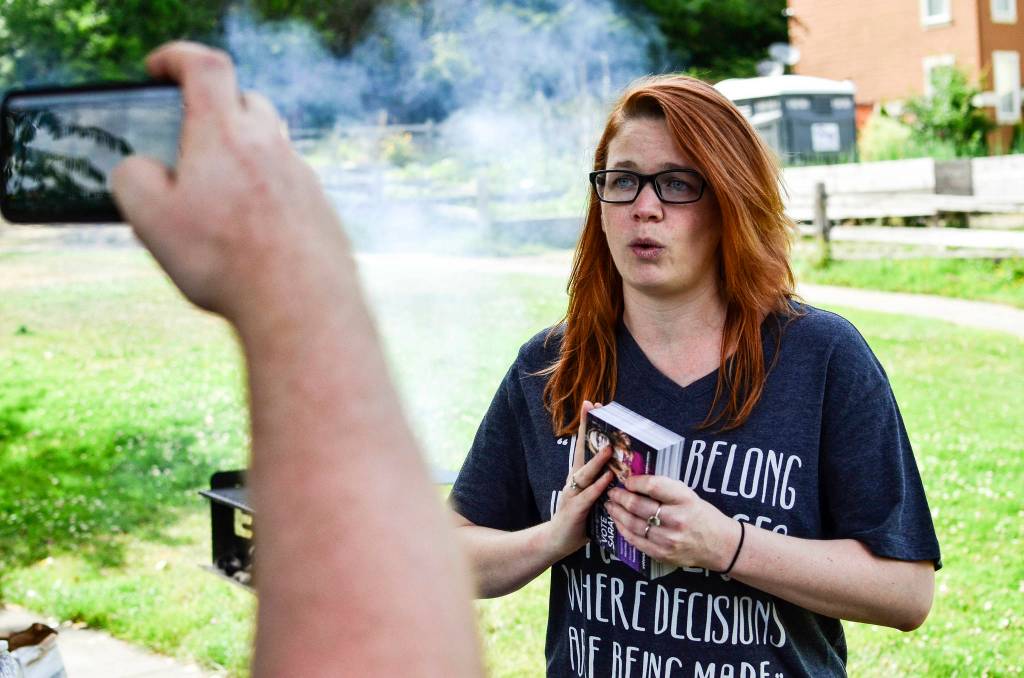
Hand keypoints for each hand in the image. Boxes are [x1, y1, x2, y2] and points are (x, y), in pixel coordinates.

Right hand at [111, 41, 350, 327]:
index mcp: (225, 133)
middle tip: (191, 138)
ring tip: (218, 195)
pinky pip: (290, 186)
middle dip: (217, 108)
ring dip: (245, 156)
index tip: (158, 69)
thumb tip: (142, 169)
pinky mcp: (322, 209)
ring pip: (271, 146)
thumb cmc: (224, 260)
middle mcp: (271, 145)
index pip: (204, 67)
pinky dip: (268, 194)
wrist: (302, 305)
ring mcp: (303, 176)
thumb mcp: (150, 220)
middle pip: (246, 102)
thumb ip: (132, 179)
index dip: (177, 57)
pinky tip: (253, 231)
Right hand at [545, 401, 613, 559]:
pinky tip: (607, 480)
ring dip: (597, 460)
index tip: (592, 404)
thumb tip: (628, 469)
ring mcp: (572, 494)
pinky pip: (588, 496)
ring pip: (585, 473)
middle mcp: (574, 480)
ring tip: (608, 448)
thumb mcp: (593, 497)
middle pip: (581, 451)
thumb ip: (606, 484)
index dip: (588, 425)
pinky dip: (598, 487)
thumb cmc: (580, 518)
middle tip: (595, 410)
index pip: (584, 445)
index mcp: (579, 476)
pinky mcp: (574, 510)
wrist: (556, 541)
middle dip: (588, 430)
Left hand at [605, 475, 740, 571]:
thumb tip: (635, 482)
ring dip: (617, 513)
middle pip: (638, 506)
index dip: (635, 482)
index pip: (653, 486)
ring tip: (611, 506)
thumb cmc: (702, 515)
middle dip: (620, 497)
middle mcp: (676, 520)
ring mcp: (668, 540)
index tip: (627, 480)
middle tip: (613, 492)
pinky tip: (618, 522)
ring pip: (633, 524)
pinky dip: (623, 530)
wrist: (721, 545)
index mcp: (685, 499)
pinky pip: (636, 541)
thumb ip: (664, 489)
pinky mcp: (663, 554)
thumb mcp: (688, 495)